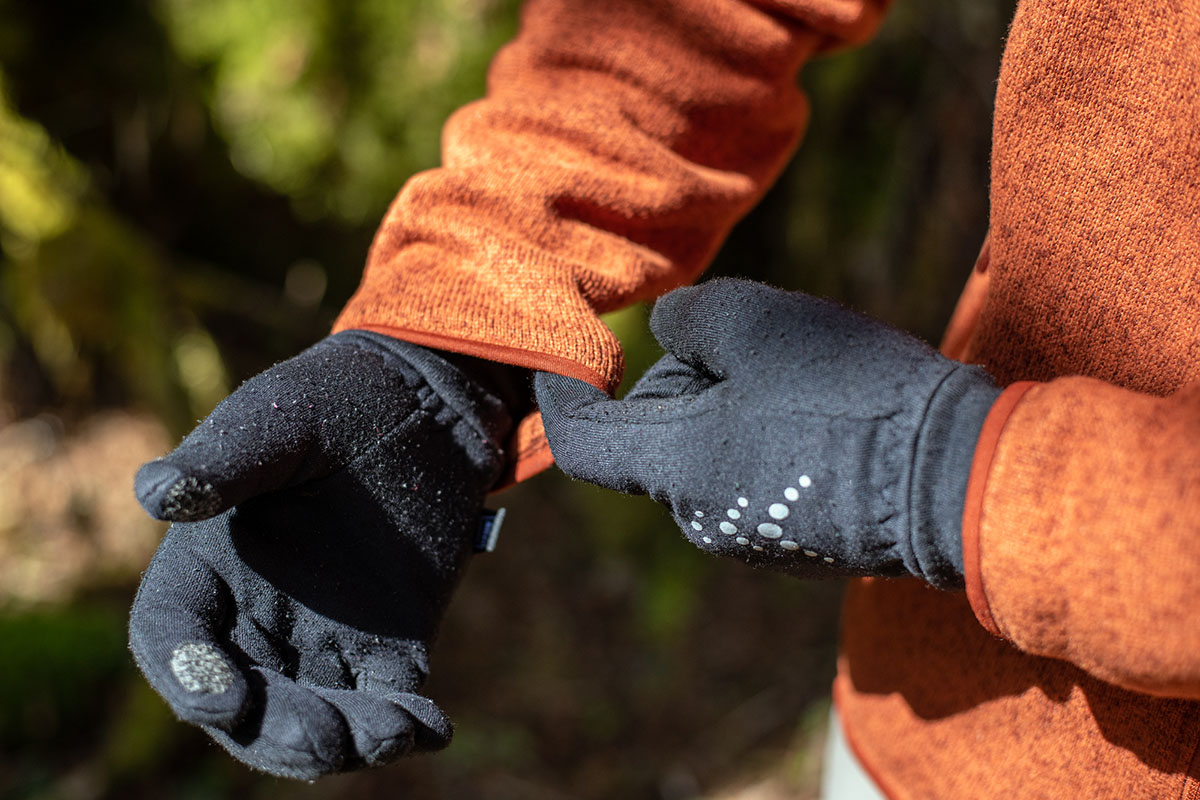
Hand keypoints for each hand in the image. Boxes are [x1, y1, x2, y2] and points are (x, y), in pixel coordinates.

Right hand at [129, 331, 510, 778]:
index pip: (173, 639)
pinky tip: (430, 725)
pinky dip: (406, 724)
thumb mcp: (276, 420)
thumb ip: (224, 461)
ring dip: (343, 742)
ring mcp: (326, 638)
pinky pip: (390, 702)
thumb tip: (155, 492)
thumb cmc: (332, 400)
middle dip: (277, 732)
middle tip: (320, 738)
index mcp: (207, 567)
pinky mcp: (392, 644)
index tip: (224, 698)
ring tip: (386, 734)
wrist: (421, 402)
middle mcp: (258, 618)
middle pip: (249, 703)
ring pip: (318, 717)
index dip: (189, 676)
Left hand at [535, 278, 998, 588]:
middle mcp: (699, 518)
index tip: (571, 355)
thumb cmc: (847, 391)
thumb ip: (686, 322)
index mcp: (675, 467)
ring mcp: (749, 539)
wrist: (953, 475)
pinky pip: (750, 480)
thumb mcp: (756, 322)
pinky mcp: (794, 546)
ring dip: (725, 409)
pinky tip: (823, 415)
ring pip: (704, 456)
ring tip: (797, 375)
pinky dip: (760, 441)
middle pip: (652, 440)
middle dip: (676, 384)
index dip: (563, 394)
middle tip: (742, 341)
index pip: (581, 442)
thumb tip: (664, 334)